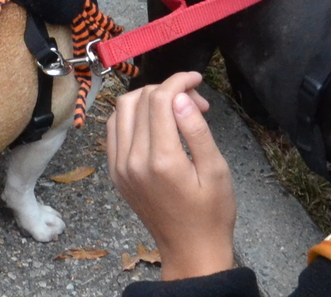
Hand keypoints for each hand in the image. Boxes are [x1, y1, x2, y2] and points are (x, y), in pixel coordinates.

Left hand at [108, 72, 237, 280]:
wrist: (190, 250)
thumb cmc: (211, 213)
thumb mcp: (216, 170)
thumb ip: (197, 130)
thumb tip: (179, 97)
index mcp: (161, 160)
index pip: (159, 100)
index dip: (178, 81)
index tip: (197, 80)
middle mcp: (132, 161)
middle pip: (139, 100)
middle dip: (167, 89)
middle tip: (195, 102)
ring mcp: (119, 167)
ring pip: (121, 110)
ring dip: (147, 99)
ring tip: (175, 110)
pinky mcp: (115, 173)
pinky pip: (114, 130)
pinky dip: (131, 116)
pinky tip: (155, 123)